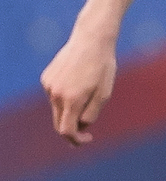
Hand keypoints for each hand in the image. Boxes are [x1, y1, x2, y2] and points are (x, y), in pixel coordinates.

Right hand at [41, 28, 116, 145]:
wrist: (90, 41)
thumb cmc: (102, 67)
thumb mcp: (104, 94)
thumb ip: (91, 113)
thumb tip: (80, 126)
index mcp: (71, 99)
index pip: (66, 130)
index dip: (76, 139)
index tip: (87, 139)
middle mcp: (55, 94)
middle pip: (59, 122)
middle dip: (72, 130)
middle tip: (85, 135)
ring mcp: (48, 85)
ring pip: (57, 109)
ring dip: (70, 111)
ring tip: (88, 95)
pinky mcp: (46, 78)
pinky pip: (55, 95)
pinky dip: (65, 98)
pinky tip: (78, 83)